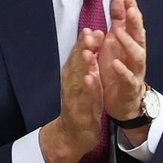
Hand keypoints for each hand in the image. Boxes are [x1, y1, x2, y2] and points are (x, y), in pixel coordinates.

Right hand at [39, 28, 104, 162]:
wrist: (73, 133)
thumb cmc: (82, 105)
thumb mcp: (86, 81)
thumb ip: (87, 63)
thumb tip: (91, 43)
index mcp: (74, 75)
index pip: (79, 55)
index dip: (84, 42)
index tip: (92, 28)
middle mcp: (71, 82)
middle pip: (76, 62)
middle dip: (82, 47)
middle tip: (89, 32)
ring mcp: (73, 96)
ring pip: (77, 77)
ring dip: (82, 64)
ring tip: (89, 51)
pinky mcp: (78, 109)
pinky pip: (83, 96)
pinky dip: (86, 86)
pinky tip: (89, 78)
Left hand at [98, 0, 147, 122]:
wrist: (125, 101)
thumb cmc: (119, 69)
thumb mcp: (115, 42)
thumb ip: (117, 21)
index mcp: (131, 44)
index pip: (133, 24)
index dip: (131, 10)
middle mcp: (136, 55)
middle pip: (139, 36)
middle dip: (135, 23)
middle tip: (130, 9)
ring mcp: (135, 71)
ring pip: (137, 56)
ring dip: (128, 44)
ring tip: (118, 33)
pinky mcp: (130, 87)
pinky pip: (128, 78)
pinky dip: (122, 71)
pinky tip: (115, 63)